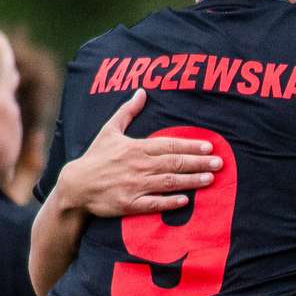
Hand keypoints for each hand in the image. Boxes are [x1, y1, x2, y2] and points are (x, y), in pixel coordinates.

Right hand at [56, 90, 221, 217]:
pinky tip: (186, 200)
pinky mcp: (130, 204)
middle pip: (174, 163)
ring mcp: (135, 186)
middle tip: (219, 163)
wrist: (76, 185)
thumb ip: (128, 111)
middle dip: (198, 162)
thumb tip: (142, 92)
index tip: (209, 146)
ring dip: (191, 181)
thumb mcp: (109, 130)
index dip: (190, 145)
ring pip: (169, 183)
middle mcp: (139, 166)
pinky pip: (154, 204)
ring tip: (210, 179)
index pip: (169, 144)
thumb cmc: (95, 156)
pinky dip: (170, 202)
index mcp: (136, 147)